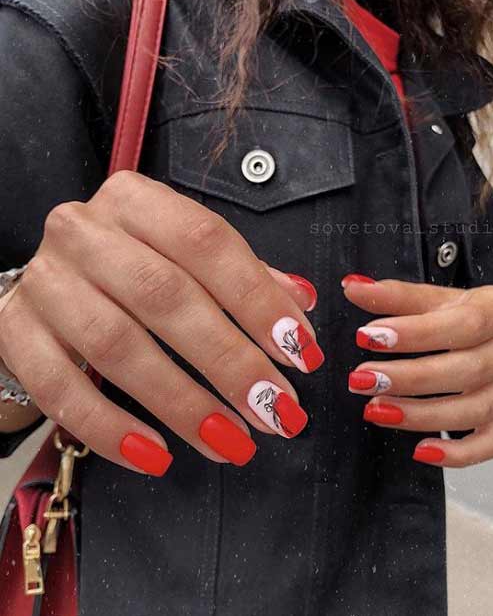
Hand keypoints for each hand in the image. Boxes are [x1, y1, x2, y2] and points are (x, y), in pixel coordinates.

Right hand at [0, 171, 322, 473]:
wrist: (49, 282)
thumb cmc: (130, 269)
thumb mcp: (184, 256)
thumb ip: (242, 276)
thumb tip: (299, 306)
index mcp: (136, 201)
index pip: (207, 242)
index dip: (259, 300)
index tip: (299, 352)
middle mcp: (84, 231)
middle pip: (166, 296)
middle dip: (229, 361)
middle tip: (276, 409)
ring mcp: (45, 281)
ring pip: (118, 346)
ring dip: (182, 403)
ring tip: (232, 442)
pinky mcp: (15, 331)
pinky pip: (59, 388)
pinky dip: (110, 428)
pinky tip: (156, 456)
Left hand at [342, 274, 492, 467]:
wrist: (490, 333)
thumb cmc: (458, 314)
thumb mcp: (430, 299)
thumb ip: (393, 295)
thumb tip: (352, 288)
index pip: (463, 324)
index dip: (414, 334)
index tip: (367, 336)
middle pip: (467, 370)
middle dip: (408, 378)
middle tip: (362, 379)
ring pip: (473, 411)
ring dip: (420, 415)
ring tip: (375, 410)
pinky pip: (487, 444)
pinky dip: (456, 454)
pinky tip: (420, 451)